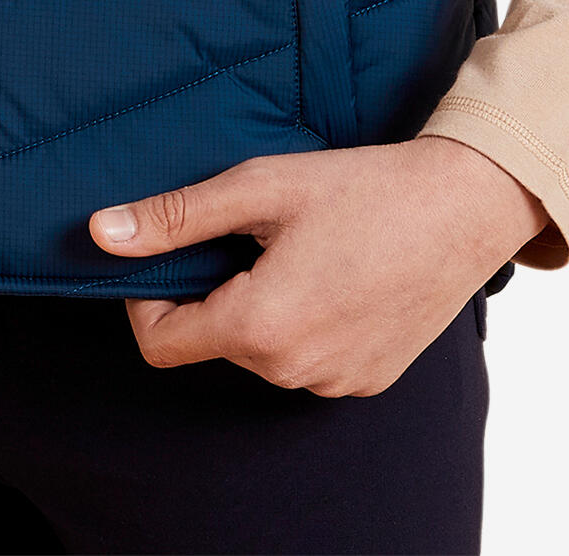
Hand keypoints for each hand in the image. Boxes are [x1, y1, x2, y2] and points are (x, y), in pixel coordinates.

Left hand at [87, 135, 545, 396]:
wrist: (465, 204)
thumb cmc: (364, 187)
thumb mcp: (260, 186)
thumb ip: (177, 217)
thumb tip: (103, 234)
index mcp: (261, 327)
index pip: (162, 345)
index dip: (147, 297)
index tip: (169, 251)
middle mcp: (294, 372)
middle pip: (215, 341)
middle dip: (216, 289)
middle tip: (253, 230)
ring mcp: (335, 383)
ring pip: (262, 352)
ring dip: (261, 307)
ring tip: (302, 247)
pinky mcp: (368, 381)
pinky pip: (308, 360)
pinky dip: (305, 322)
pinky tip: (336, 272)